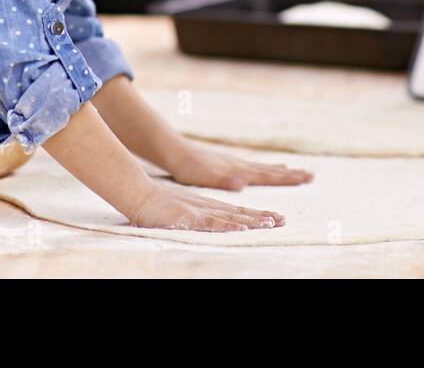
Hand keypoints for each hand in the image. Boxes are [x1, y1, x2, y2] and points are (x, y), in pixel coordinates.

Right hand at [126, 180, 285, 232]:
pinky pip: (211, 222)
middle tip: (283, 221)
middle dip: (263, 217)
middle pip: (240, 213)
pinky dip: (227, 225)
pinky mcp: (189, 217)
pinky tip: (240, 228)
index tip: (277, 219)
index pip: (239, 211)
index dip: (259, 215)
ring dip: (251, 220)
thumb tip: (219, 222)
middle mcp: (209, 207)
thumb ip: (202, 216)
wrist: (140, 193)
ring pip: (231, 217)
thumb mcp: (187, 211)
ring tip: (270, 223)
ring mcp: (200, 211)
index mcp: (210, 206)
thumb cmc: (161, 204)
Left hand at [166, 140, 313, 190]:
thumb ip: (224, 180)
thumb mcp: (204, 177)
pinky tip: (265, 168)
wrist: (174, 150)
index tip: (306, 177)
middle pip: (270, 170)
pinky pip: (252, 166)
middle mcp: (239, 164)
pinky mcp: (226, 162)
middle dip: (290, 174)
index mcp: (237, 170)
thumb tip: (244, 184)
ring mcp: (233, 161)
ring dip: (279, 170)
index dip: (286, 178)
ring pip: (262, 166)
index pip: (267, 175)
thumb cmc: (188, 167)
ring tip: (294, 170)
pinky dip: (264, 167)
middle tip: (311, 175)